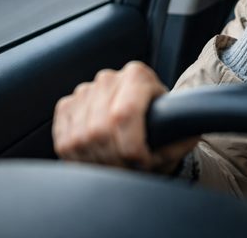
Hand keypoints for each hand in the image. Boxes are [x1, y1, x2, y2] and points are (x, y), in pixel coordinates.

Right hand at [52, 61, 197, 173]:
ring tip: (117, 167)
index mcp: (138, 76)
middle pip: (100, 130)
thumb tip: (182, 139)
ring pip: (80, 138)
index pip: (125, 113)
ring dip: (98, 163)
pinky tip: (99, 159)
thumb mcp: (179, 132)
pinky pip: (64, 140)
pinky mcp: (66, 107)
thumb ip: (181, 137)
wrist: (142, 122)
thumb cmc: (161, 127)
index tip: (143, 163)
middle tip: (130, 170)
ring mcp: (84, 91)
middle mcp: (109, 78)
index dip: (132, 147)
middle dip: (116, 160)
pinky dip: (80, 159)